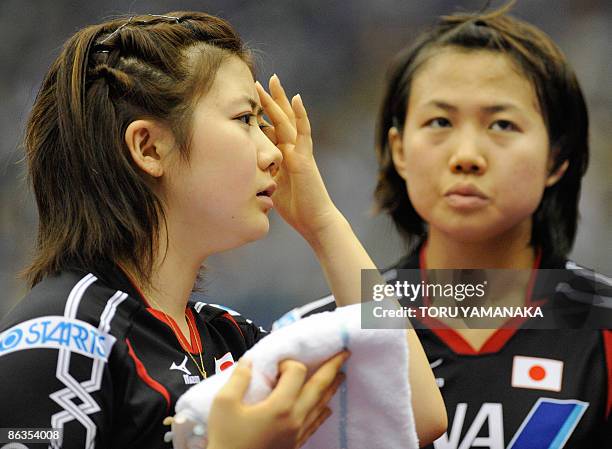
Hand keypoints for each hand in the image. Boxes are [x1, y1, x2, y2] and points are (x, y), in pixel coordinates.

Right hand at [206, 351, 348, 448]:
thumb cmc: (225, 440)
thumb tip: (249, 362)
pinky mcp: (294, 444)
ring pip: (320, 405)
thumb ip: (239, 378)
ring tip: (340, 376)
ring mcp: (297, 433)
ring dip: (331, 388)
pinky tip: (327, 408)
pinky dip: (323, 412)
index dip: (288, 362)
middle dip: (332, 368)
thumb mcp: (224, 404)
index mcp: (280, 407)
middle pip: (319, 387)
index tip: (276, 365)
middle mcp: (294, 419)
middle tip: (344, 354)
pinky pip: (315, 424)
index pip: (296, 372)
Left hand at [256, 75, 342, 241]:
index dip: (263, 114)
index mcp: (285, 155)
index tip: (251, 98)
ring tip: (273, 80)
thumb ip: (265, 173)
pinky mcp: (304, 157)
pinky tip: (296, 98)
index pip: (273, 129)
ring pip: (288, 120)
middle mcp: (293, 149)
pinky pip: (303, 132)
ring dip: (280, 100)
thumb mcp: (273, 186)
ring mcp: (300, 151)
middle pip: (281, 118)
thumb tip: (249, 169)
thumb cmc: (296, 208)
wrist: (314, 220)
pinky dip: (300, 115)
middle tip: (263, 79)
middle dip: (272, 99)